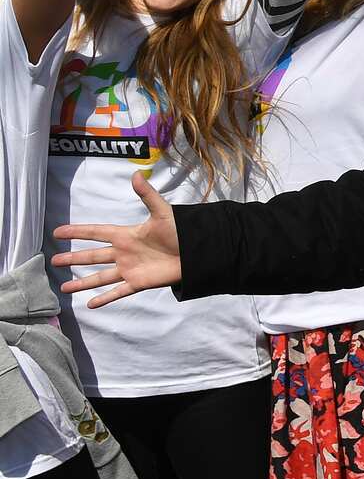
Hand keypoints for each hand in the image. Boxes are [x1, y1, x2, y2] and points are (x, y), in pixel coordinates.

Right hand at [52, 172, 182, 307]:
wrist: (196, 253)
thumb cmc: (181, 232)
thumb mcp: (162, 212)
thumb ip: (147, 195)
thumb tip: (136, 174)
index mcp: (126, 235)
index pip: (96, 232)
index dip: (77, 232)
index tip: (57, 232)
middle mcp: (124, 252)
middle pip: (92, 256)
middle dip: (73, 258)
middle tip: (53, 261)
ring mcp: (130, 269)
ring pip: (100, 277)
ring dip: (82, 282)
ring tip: (63, 288)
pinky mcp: (139, 282)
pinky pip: (118, 292)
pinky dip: (105, 298)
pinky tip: (90, 304)